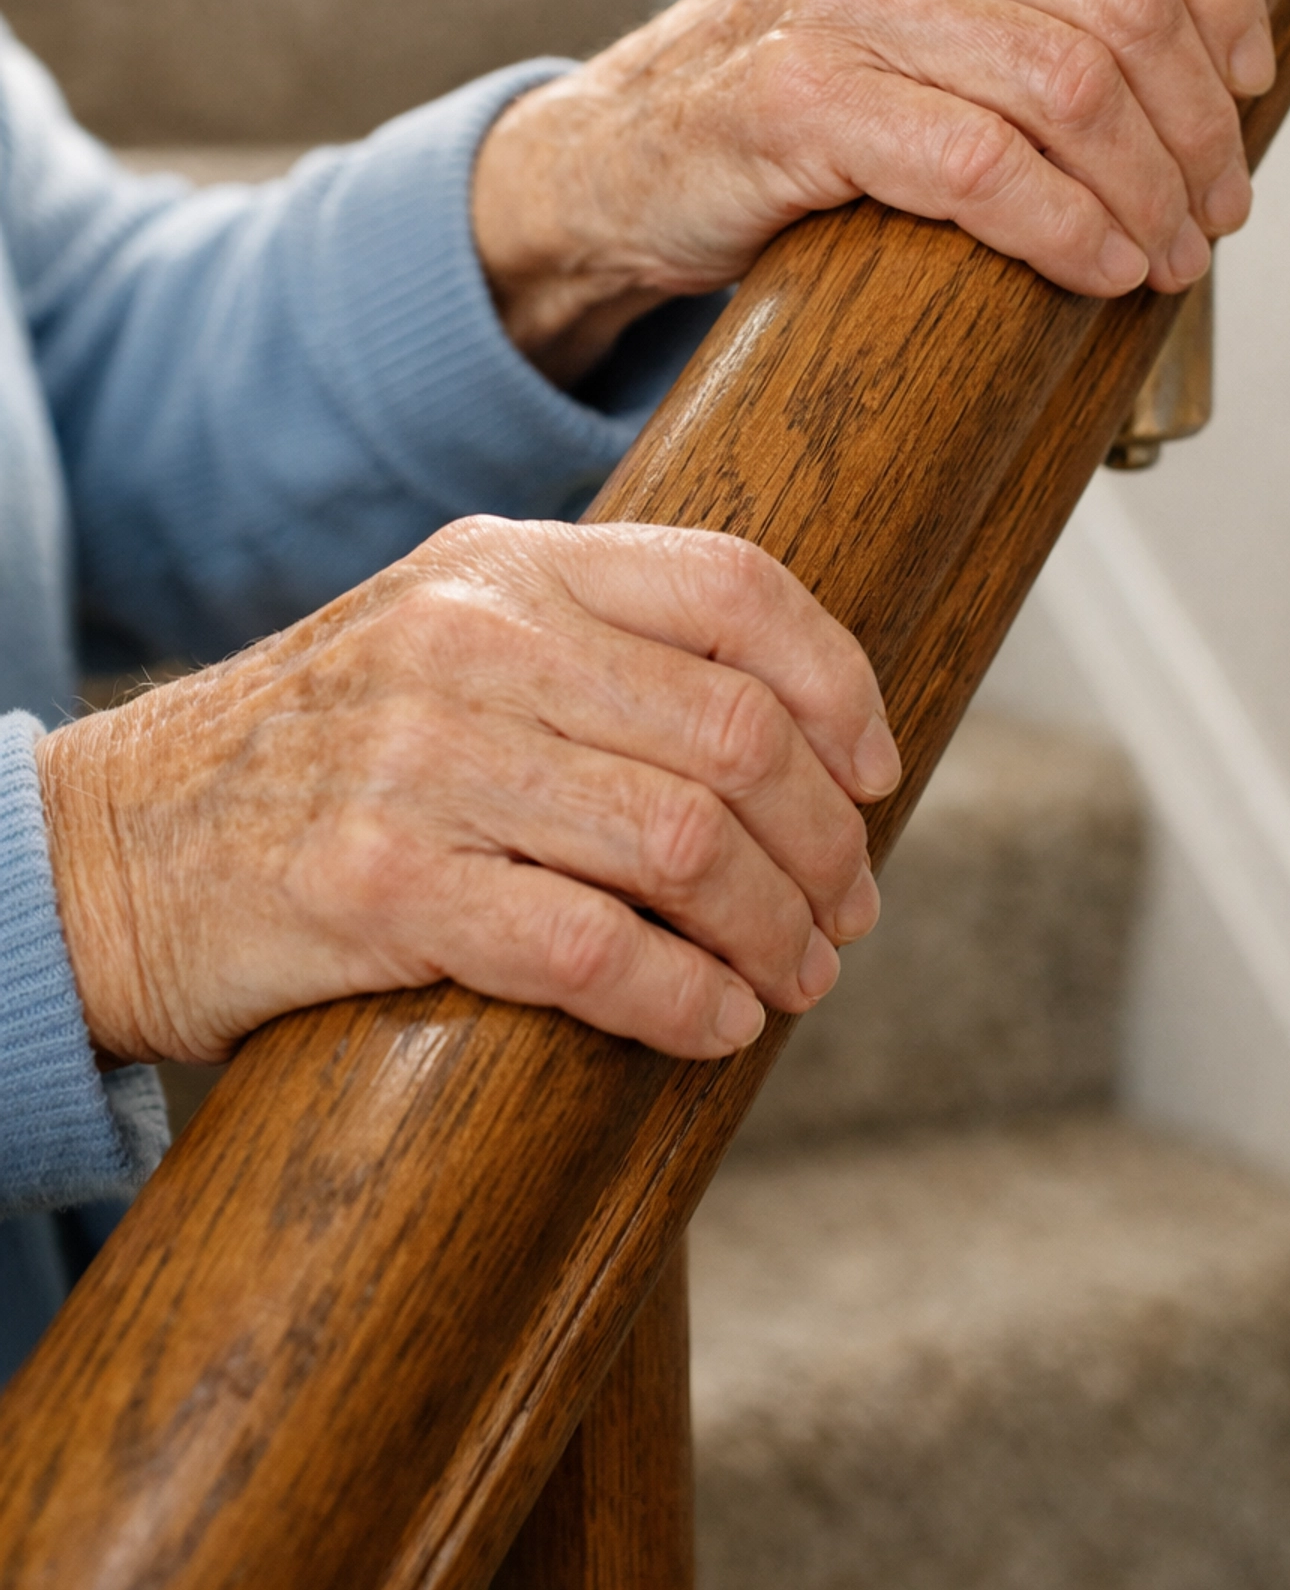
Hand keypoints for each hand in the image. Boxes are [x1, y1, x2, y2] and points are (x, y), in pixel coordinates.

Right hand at [36, 519, 897, 1065]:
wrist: (113, 846)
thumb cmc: (320, 755)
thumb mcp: (444, 639)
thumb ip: (592, 646)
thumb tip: (794, 730)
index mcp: (505, 566)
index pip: (732, 587)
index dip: (839, 684)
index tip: (877, 770)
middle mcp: (469, 641)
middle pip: (732, 735)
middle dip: (825, 843)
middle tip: (850, 911)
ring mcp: (418, 758)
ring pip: (680, 843)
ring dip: (774, 931)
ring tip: (799, 977)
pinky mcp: (375, 884)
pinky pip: (590, 948)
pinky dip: (684, 999)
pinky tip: (715, 1023)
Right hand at [472, 0, 1272, 382]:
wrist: (624, 159)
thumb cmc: (799, 100)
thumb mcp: (916, 4)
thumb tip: (1211, 81)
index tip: (1252, 88)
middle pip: (1125, 3)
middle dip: (1200, 128)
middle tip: (1220, 215)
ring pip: (1069, 89)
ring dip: (1149, 195)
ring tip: (1171, 258)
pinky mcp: (798, 101)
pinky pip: (983, 169)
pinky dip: (1068, 232)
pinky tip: (1099, 271)